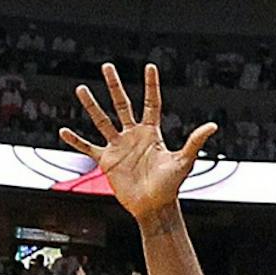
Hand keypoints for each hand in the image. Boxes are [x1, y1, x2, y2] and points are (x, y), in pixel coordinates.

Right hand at [58, 62, 218, 228]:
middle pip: (122, 105)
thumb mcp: (184, 161)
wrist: (154, 207)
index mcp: (151, 133)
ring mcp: (118, 147)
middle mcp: (133, 135)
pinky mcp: (107, 161)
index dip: (151, 86)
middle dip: (114, 86)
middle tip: (107, 66)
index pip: (151, 103)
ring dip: (91, 106)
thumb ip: (194, 142)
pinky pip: (87, 147)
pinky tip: (62, 131)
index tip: (149, 67)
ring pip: (102, 121)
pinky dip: (75, 141)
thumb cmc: (171, 186)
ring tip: (81, 89)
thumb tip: (213, 126)